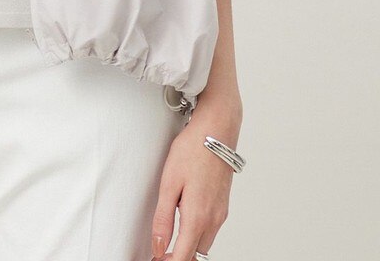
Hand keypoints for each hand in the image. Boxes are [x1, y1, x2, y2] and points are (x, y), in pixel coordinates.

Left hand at [148, 94, 241, 259]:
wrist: (216, 130)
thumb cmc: (192, 151)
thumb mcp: (169, 183)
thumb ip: (163, 218)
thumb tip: (157, 246)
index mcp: (198, 217)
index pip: (183, 257)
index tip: (156, 260)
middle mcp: (213, 220)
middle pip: (195, 254)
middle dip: (178, 256)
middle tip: (158, 250)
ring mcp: (221, 213)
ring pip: (204, 243)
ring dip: (188, 244)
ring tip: (168, 236)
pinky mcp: (223, 205)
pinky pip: (210, 229)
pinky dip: (197, 232)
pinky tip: (185, 218)